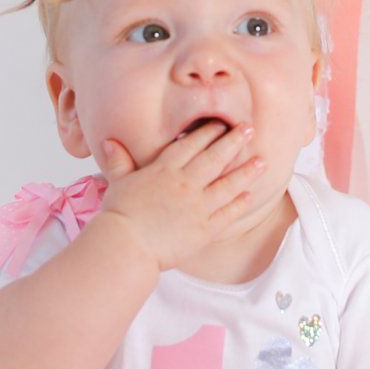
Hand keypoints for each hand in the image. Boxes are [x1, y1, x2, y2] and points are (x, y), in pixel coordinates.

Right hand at [95, 124, 266, 274]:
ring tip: (261, 161)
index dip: (207, 133)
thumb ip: (119, 161)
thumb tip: (108, 141)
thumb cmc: (120, 215)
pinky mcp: (204, 229)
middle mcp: (185, 184)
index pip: (190, 146)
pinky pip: (227, 214)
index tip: (220, 124)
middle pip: (214, 158)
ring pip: (228, 184)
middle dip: (233, 141)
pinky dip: (239, 204)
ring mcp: (197, 206)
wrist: (126, 244)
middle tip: (249, 129)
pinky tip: (250, 196)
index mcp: (165, 170)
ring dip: (246, 171)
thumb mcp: (118, 182)